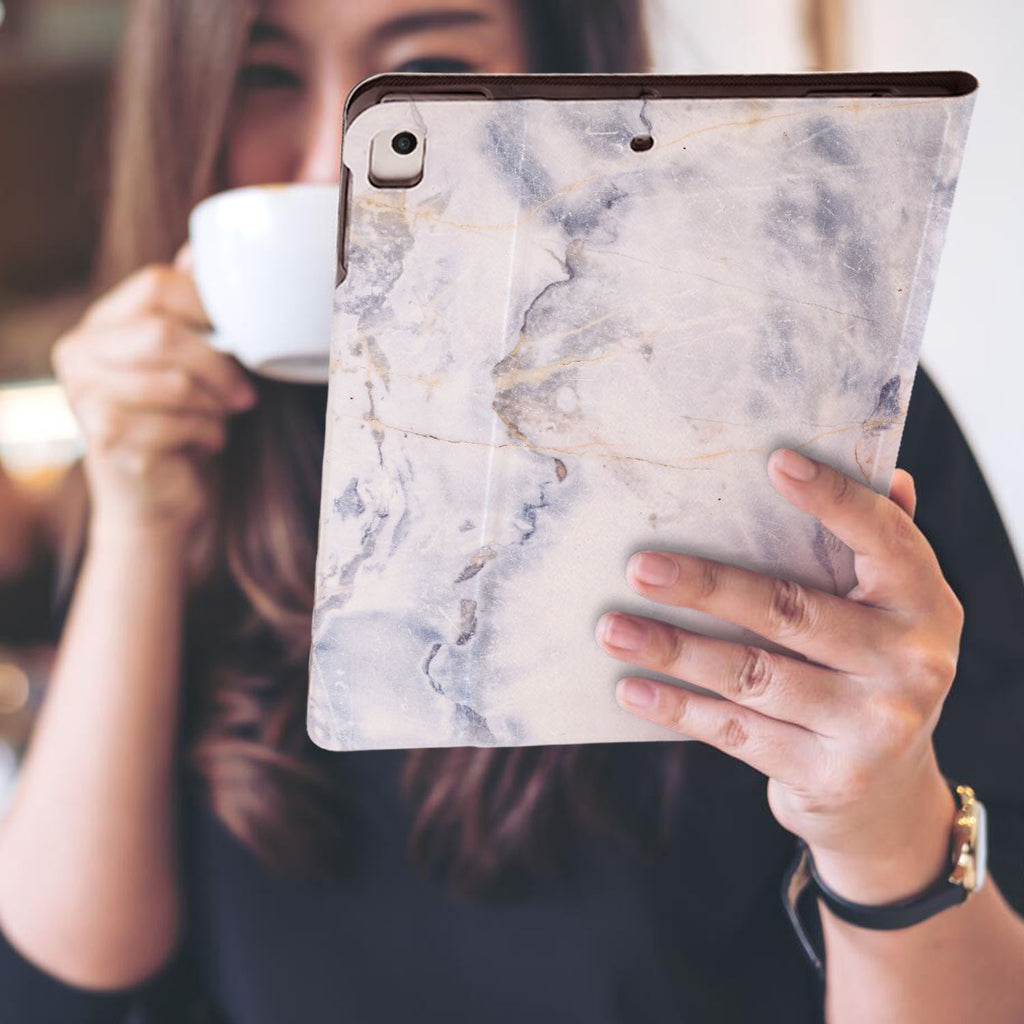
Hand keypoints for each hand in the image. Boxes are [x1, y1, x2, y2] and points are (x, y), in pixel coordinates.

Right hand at [52, 244, 256, 562]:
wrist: (159, 502)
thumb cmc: (181, 426)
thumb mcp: (189, 364)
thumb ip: (188, 311)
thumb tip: (200, 250)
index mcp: (100, 325)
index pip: (156, 285)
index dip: (210, 306)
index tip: (240, 335)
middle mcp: (78, 354)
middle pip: (163, 334)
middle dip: (218, 365)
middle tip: (245, 393)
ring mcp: (84, 398)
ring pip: (172, 382)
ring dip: (214, 406)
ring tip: (220, 419)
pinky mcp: (104, 440)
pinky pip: (176, 424)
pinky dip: (208, 435)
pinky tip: (206, 443)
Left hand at [596, 449, 963, 875]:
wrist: (890, 796)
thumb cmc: (870, 674)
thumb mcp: (891, 614)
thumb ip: (884, 547)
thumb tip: (889, 474)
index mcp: (926, 604)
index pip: (884, 538)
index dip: (834, 499)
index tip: (776, 462)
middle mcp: (911, 663)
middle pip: (790, 610)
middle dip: (706, 585)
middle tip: (640, 567)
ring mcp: (874, 725)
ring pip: (751, 673)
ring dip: (672, 649)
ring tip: (612, 630)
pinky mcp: (831, 775)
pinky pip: (738, 732)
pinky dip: (679, 708)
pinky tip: (632, 688)